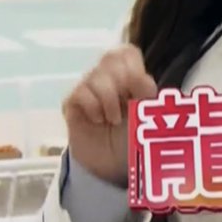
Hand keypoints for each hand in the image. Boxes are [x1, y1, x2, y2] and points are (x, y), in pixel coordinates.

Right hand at [62, 44, 158, 185]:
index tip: (139, 91)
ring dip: (109, 100)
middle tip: (125, 106)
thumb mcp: (150, 116)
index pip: (127, 52)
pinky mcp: (71, 103)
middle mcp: (107, 77)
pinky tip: (98, 121)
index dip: (133, 68)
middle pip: (111, 57)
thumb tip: (141, 77)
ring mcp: (88, 88)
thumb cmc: (135, 139)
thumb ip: (148, 93)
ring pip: (96, 75)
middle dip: (122, 83)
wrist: (114, 169)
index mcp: (129, 75)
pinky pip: (80, 92)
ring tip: (113, 120)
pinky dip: (93, 107)